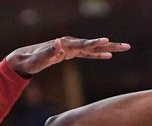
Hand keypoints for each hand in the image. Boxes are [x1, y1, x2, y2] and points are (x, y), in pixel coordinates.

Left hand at [6, 37, 129, 76]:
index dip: (95, 43)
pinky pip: (88, 54)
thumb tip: (58, 43)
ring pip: (93, 48)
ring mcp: (72, 47)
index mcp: (65, 44)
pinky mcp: (71, 53)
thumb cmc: (32, 60)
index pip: (83, 44)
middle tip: (125, 46)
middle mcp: (70, 43)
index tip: (106, 41)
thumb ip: (48, 51)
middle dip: (110, 45)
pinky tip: (108, 56)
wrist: (26, 58)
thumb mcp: (39, 58)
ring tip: (123, 48)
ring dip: (108, 48)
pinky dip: (98, 54)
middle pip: (93, 44)